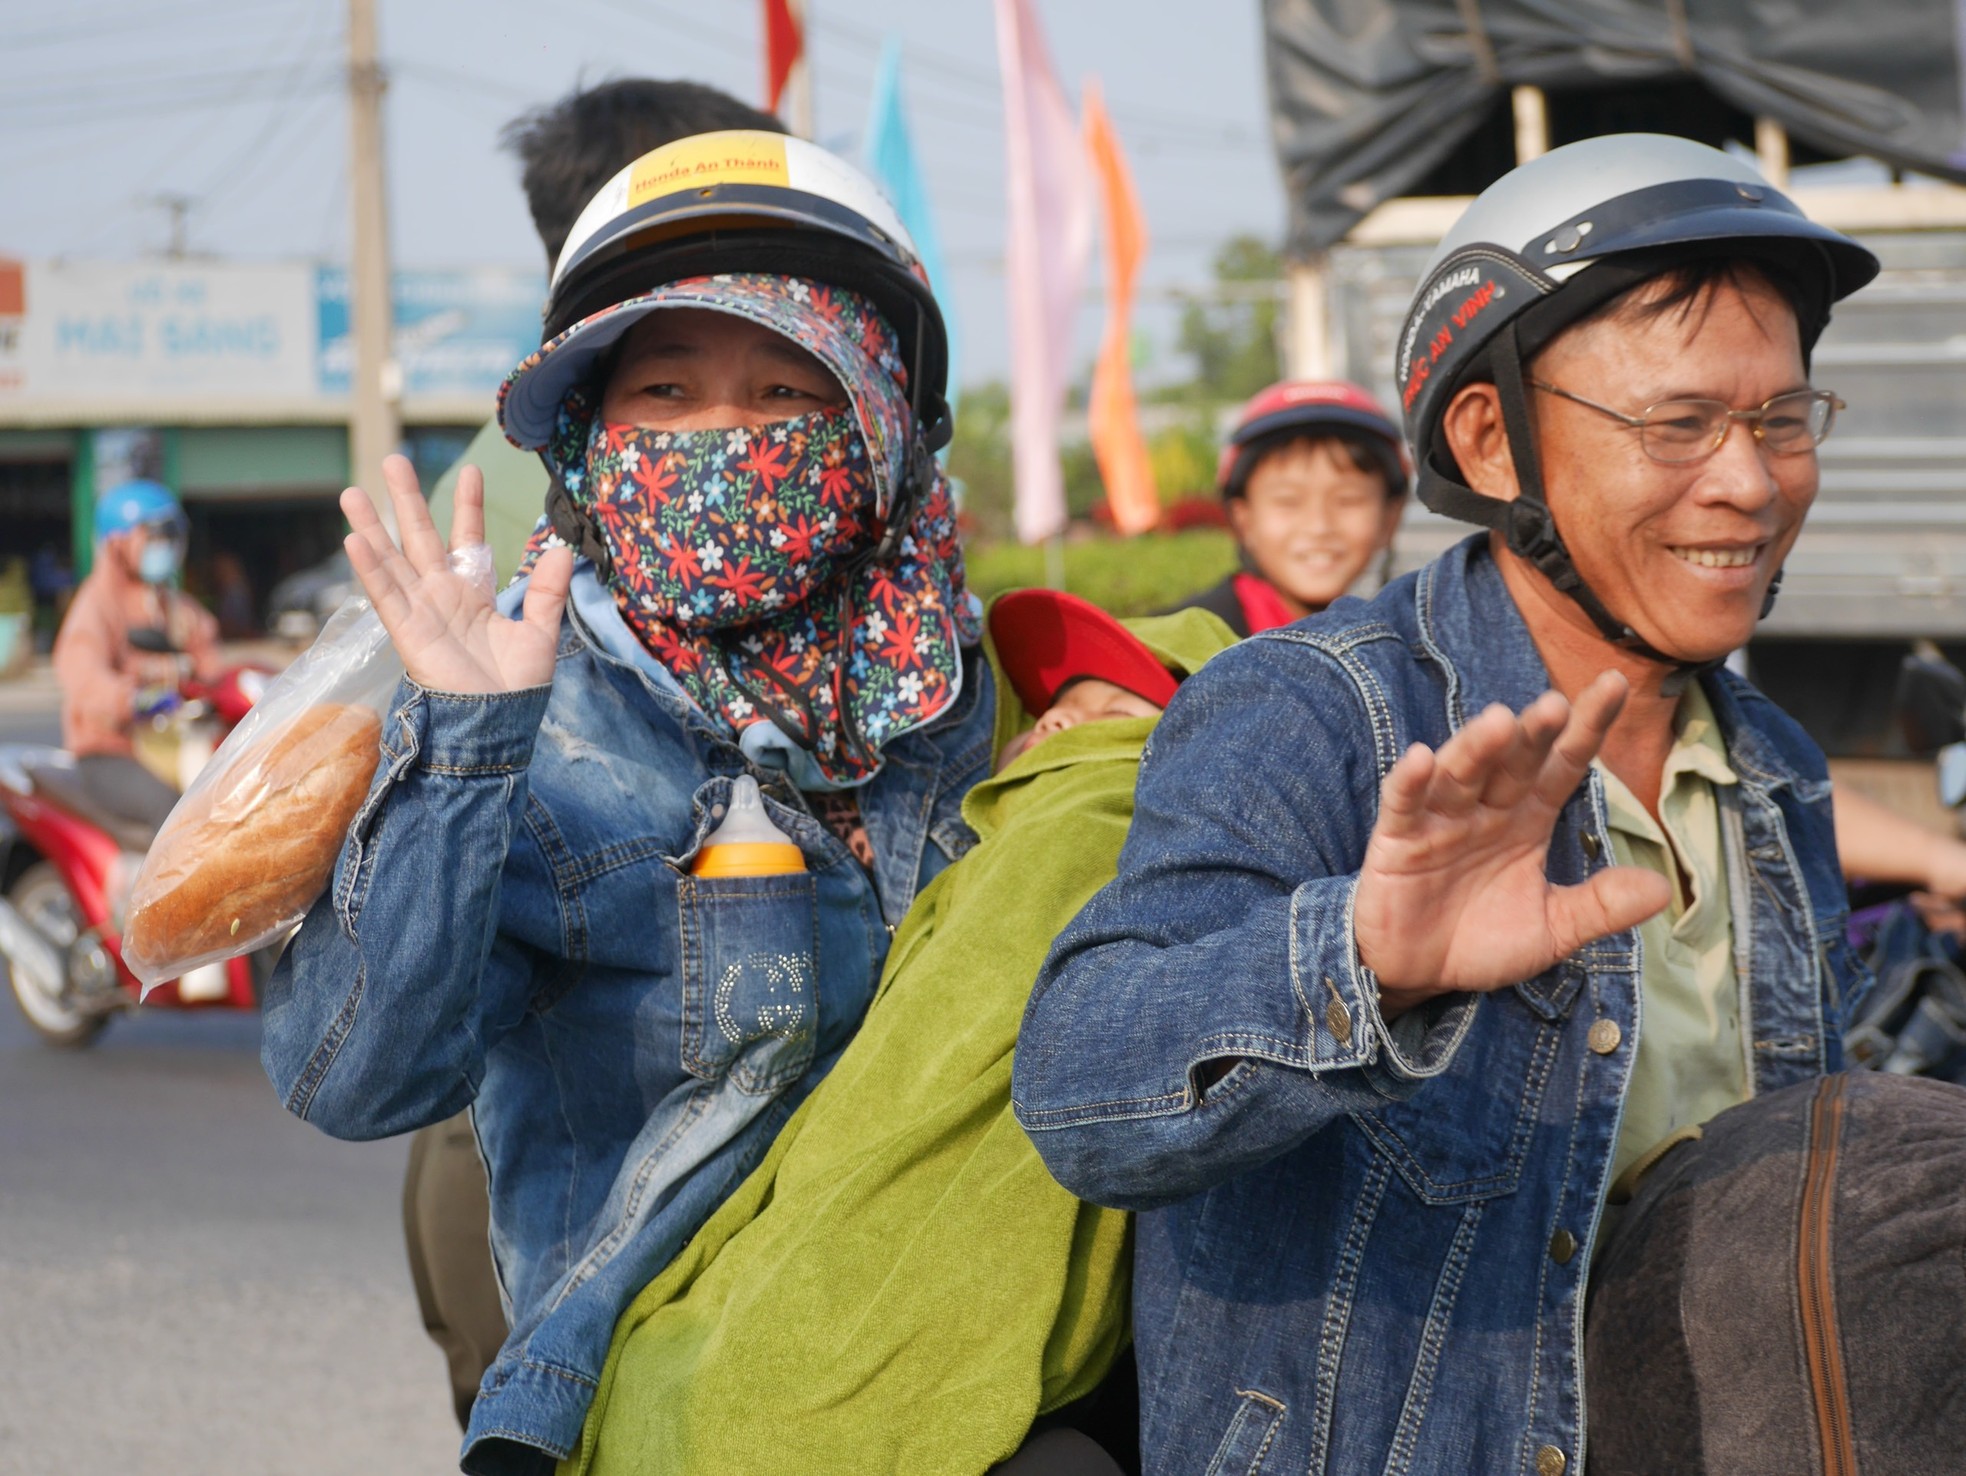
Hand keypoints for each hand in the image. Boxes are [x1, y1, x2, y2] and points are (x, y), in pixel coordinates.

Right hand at [341, 455, 573, 694]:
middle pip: (420, 538)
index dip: (468, 507)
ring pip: (391, 561)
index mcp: (473, 593)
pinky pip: (385, 596)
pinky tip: (354, 541)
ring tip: (351, 492)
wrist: (497, 723)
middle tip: (394, 461)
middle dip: (407, 501)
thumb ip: (548, 591)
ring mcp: (420, 611)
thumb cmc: (516, 685)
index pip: (467, 538)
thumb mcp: (541, 632)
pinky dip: (370, 570)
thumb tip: (563, 548)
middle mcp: (441, 595)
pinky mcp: (406, 632)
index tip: (471, 472)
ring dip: (372, 527)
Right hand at [1354, 671, 1670, 1014]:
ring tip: (1499, 722)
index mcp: (1528, 818)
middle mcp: (1487, 809)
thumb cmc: (1481, 940)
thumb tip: (1663, 888)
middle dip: (1533, 732)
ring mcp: (1441, 820)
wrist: (1416, 974)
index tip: (1614, 685)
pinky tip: (1421, 758)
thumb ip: (1599, 907)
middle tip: (1554, 705)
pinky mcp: (1398, 840)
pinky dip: (1410, 781)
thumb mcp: (1550, 930)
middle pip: (1513, 761)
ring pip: (1461, 773)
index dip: (1586, 727)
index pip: (1563, 764)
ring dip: (1477, 747)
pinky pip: (1405, 804)